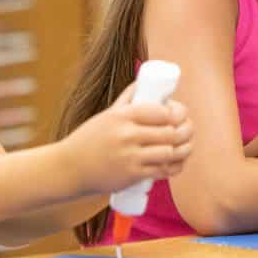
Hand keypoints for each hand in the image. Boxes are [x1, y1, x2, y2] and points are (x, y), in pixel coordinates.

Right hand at [61, 83, 193, 194]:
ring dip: (184, 150)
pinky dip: (174, 167)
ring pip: (170, 152)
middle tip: (188, 130)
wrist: (70, 167)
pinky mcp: (132, 175)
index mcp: (122, 116)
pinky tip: (177, 163)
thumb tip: (143, 82)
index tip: (180, 114)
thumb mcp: (106, 115)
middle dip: (186, 130)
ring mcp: (130, 156)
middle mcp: (127, 135)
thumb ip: (126, 100)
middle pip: (170, 132)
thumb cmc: (89, 139)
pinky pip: (162, 171)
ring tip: (186, 146)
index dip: (177, 113)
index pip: (161, 111)